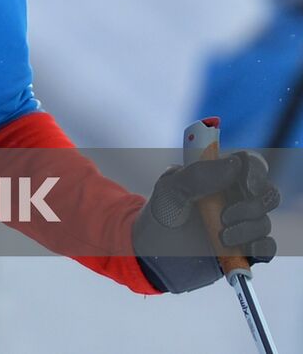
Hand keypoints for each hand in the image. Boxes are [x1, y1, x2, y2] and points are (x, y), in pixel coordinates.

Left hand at [132, 151, 280, 292]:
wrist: (150, 254)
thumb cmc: (160, 216)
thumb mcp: (170, 190)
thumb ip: (198, 175)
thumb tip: (234, 163)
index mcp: (217, 176)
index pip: (249, 164)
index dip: (254, 171)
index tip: (246, 185)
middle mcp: (234, 198)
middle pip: (265, 193)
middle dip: (252, 206)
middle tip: (225, 216)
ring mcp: (240, 224)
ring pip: (264, 221)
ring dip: (247, 229)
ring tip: (221, 237)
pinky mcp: (243, 249)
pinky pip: (267, 247)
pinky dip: (260, 248)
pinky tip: (242, 249)